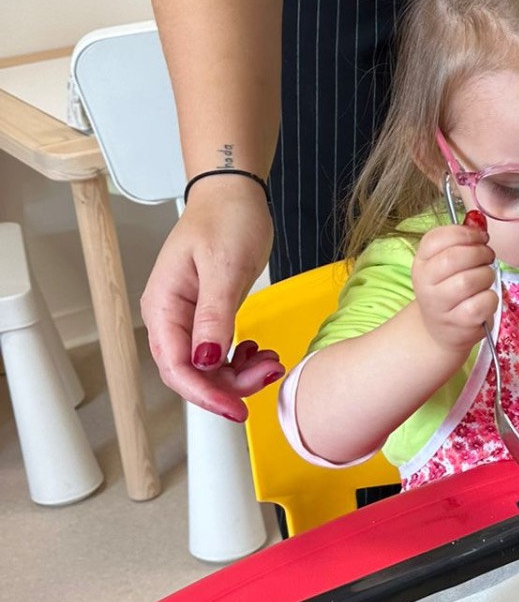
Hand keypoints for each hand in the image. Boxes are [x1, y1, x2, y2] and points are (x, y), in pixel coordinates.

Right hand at [141, 178, 280, 421]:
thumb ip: (215, 316)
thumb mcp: (225, 267)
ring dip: (239, 374)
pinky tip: (260, 353)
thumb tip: (204, 361)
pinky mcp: (206, 316)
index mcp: (163, 306)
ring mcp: (187, 318)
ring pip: (207, 368)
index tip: (237, 409)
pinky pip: (218, 353)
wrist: (233, 193)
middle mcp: (169, 317)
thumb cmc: (226, 219)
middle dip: (229, 385)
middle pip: (191, 374)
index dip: (205, 394)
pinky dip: (240, 360)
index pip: (175, 366)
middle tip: (270, 374)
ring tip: (271, 361)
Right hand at [413, 219, 497, 358]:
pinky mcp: (459, 323)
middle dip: (480, 252)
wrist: (441, 331)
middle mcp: (425, 283)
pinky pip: (483, 302)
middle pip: (455, 257)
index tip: (480, 237)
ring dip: (487, 275)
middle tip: (488, 257)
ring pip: (470, 280)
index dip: (466, 233)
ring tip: (485, 278)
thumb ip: (462, 238)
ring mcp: (440, 305)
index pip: (437, 238)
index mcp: (421, 262)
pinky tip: (485, 299)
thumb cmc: (450, 289)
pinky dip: (491, 297)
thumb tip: (478, 219)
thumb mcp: (448, 262)